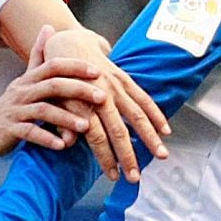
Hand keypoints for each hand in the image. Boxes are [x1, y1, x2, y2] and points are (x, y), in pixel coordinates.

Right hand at [0, 25, 106, 159]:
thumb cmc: (11, 104)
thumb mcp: (24, 79)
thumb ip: (38, 55)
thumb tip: (48, 27)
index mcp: (30, 79)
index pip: (54, 66)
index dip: (76, 67)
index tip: (98, 72)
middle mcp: (23, 91)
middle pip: (53, 85)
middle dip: (79, 90)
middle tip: (102, 97)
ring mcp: (16, 110)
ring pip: (43, 110)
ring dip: (66, 118)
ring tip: (86, 126)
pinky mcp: (9, 130)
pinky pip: (29, 133)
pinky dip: (46, 138)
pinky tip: (62, 145)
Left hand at [43, 26, 169, 182]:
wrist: (68, 43)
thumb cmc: (58, 79)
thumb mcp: (54, 100)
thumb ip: (62, 122)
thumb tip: (68, 142)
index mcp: (82, 103)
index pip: (96, 137)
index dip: (106, 158)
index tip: (114, 177)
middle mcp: (102, 95)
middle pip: (119, 131)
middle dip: (129, 156)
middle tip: (136, 177)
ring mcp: (116, 87)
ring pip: (137, 116)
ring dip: (150, 138)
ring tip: (162, 156)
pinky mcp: (125, 80)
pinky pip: (144, 99)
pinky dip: (156, 115)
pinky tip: (166, 131)